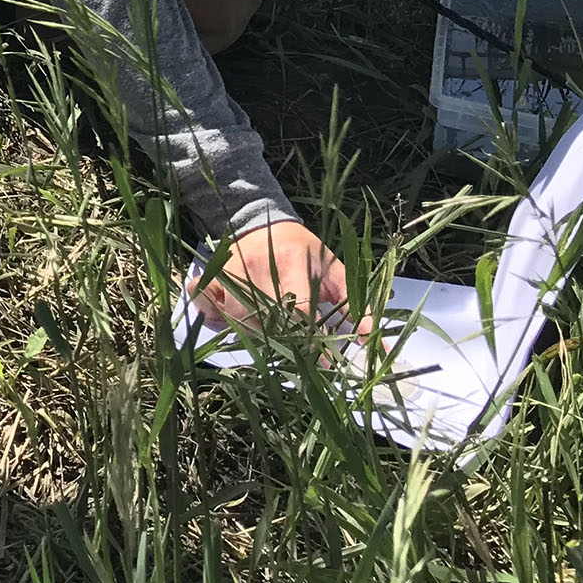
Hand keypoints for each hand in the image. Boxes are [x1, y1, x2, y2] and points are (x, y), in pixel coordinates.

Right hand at [191, 219, 363, 338]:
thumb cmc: (305, 252)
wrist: (265, 220)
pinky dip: (212, 313)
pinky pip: (203, 301)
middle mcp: (258, 264)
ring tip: (268, 327)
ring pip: (237, 317)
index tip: (324, 362)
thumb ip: (358, 309)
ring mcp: (229, 268)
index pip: (298, 309)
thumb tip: (378, 348)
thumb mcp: (335, 273)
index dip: (311, 340)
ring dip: (253, 331)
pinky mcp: (210, 273)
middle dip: (284, 340)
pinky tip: (227, 314)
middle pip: (266, 320)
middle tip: (296, 346)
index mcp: (293, 261)